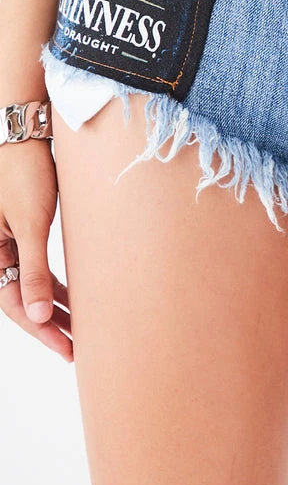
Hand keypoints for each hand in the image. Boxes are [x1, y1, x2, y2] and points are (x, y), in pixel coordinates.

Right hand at [0, 139, 71, 362]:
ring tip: (81, 328)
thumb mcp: (32, 224)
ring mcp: (8, 243)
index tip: (67, 349)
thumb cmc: (25, 174)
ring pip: (31, 285)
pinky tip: (74, 297)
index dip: (41, 330)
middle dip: (49, 325)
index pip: (12, 304)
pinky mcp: (25, 231)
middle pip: (21, 299)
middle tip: (78, 348)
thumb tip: (40, 317)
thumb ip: (34, 270)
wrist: (26, 135)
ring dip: (55, 305)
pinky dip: (55, 283)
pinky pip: (37, 267)